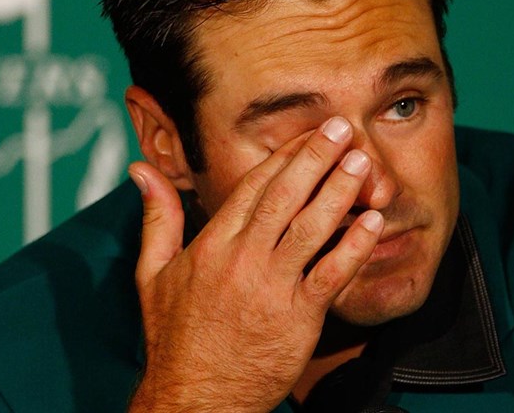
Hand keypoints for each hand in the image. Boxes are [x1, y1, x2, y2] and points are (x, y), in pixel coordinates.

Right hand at [127, 117, 384, 411]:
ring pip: (310, 228)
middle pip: (284, 197)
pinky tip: (372, 223)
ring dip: (339, 191)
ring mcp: (271, 288)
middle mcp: (242, 259)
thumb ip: (156, 217)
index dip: (283, 156)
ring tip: (362, 163)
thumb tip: (140, 171)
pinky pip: (330, 275)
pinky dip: (353, 247)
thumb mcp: (151, 273)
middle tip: (343, 128)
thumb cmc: (174, 337)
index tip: (307, 133)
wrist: (195, 397)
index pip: (252, 187)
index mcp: (211, 245)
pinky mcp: (298, 318)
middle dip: (316, 157)